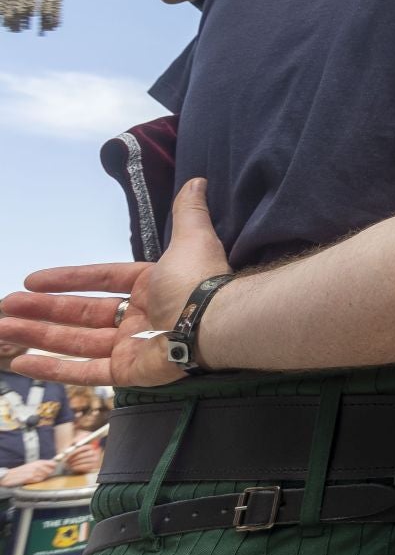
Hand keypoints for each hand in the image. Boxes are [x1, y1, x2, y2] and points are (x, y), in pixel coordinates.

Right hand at [0, 180, 232, 387]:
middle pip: (80, 313)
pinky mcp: (127, 372)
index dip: (67, 279)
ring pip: (74, 342)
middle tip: (5, 306)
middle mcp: (140, 317)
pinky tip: (21, 362)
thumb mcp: (192, 239)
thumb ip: (188, 213)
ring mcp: (132, 346)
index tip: (32, 279)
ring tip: (0, 330)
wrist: (213, 323)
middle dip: (40, 310)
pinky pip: (83, 372)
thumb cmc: (199, 282)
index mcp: (151, 287)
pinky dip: (51, 368)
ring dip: (36, 336)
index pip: (101, 280)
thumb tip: (197, 182)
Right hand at [1, 460, 57, 486]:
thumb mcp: (34, 464)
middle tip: (43, 473)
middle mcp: (38, 466)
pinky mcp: (32, 478)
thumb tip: (54, 464)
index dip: (54, 466)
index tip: (54, 468)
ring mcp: (35, 472)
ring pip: (46, 476)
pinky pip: (40, 480)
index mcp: (39, 462)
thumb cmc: (24, 470)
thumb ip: (44, 464)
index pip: (53, 463)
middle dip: (49, 473)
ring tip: (36, 476)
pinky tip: (33, 479)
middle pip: (51, 471)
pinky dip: (38, 480)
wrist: (13, 475)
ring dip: (43, 477)